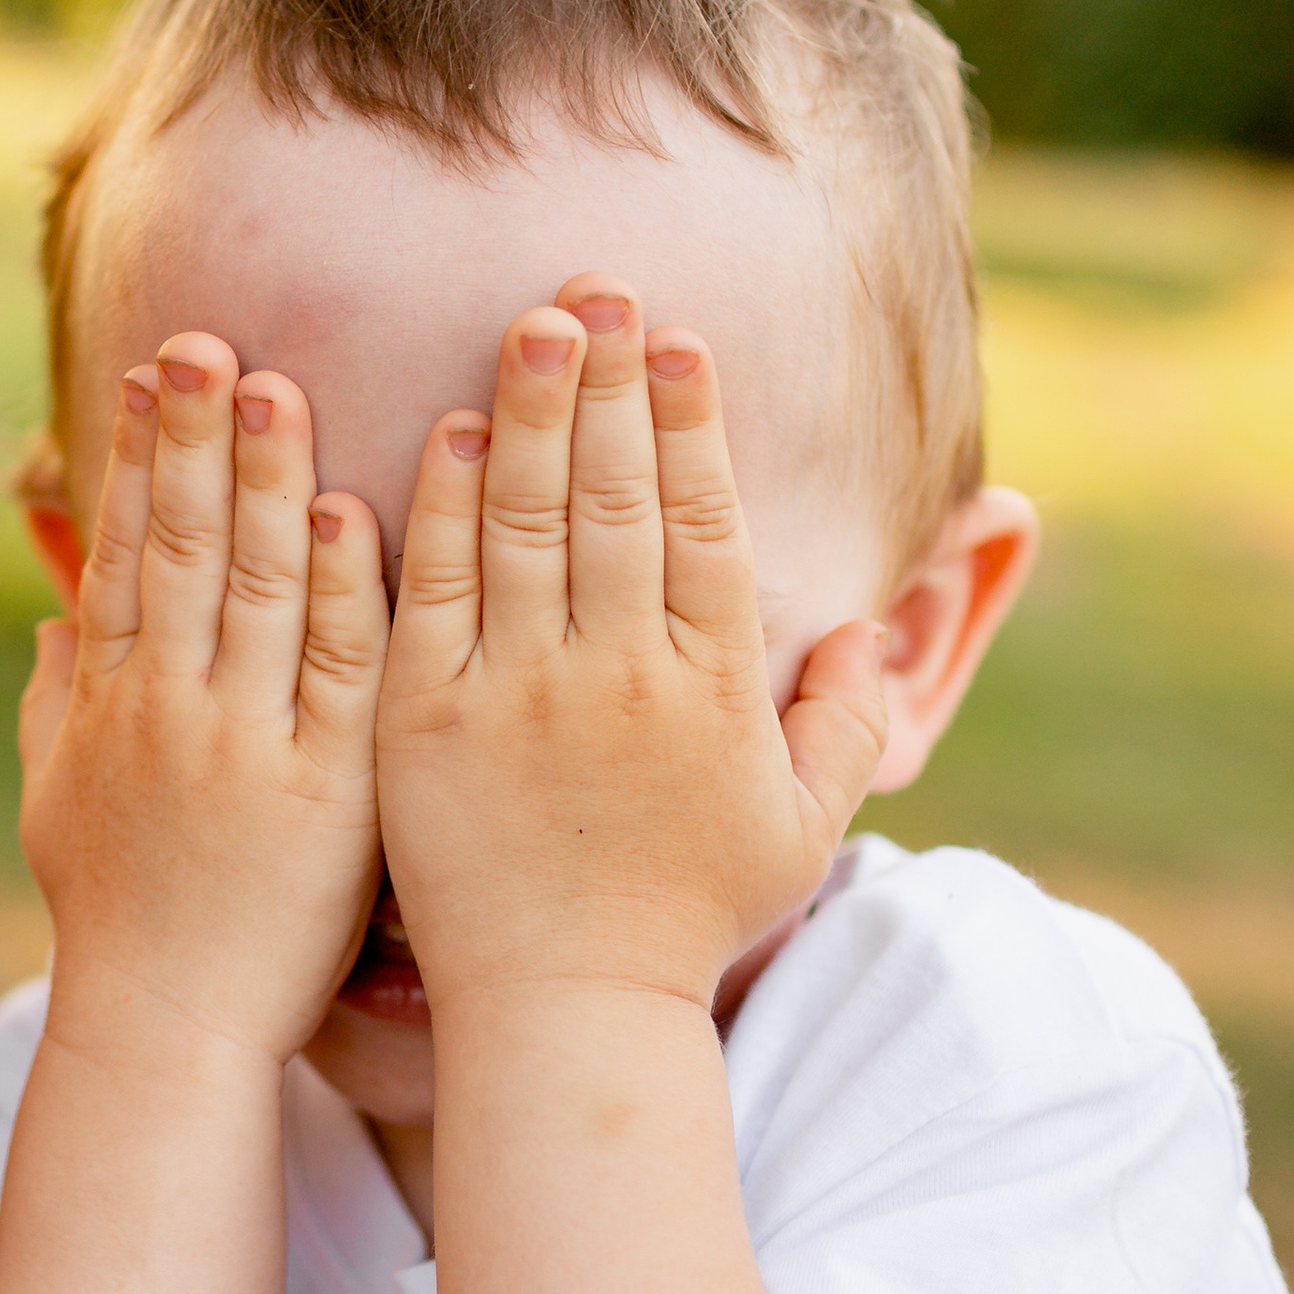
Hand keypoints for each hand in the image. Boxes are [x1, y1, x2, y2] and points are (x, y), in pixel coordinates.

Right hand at [20, 336, 388, 1068]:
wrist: (168, 1030)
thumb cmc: (120, 922)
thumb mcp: (61, 806)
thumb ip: (57, 707)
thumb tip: (49, 625)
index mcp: (112, 703)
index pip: (124, 554)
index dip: (137, 458)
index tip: (151, 372)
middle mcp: (167, 708)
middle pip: (180, 547)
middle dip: (193, 437)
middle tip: (207, 339)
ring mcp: (241, 744)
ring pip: (252, 587)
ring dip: (263, 480)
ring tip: (274, 384)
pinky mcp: (320, 789)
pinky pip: (333, 670)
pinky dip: (336, 587)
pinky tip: (347, 511)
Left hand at [375, 283, 887, 1010]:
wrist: (565, 1006)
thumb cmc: (686, 915)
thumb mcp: (798, 828)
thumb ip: (844, 726)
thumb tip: (865, 634)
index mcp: (710, 688)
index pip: (701, 525)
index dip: (691, 425)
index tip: (680, 341)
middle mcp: (619, 677)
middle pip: (616, 500)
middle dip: (611, 385)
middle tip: (599, 287)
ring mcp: (520, 695)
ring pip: (528, 527)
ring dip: (533, 416)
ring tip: (534, 325)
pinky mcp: (428, 723)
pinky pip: (437, 596)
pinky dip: (444, 512)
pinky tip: (454, 436)